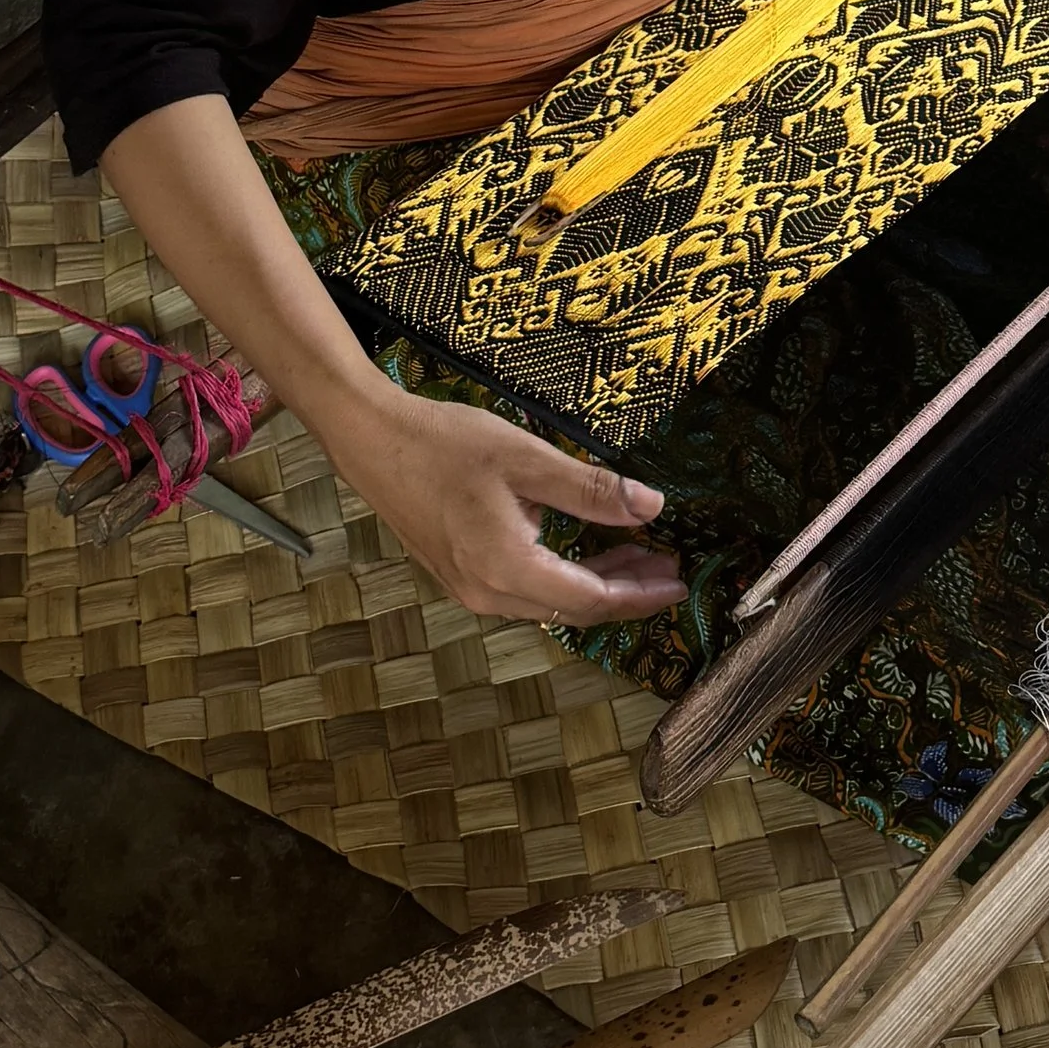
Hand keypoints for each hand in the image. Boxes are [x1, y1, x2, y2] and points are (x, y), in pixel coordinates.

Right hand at [322, 373, 683, 625]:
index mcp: (507, 568)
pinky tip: (581, 549)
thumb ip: (590, 488)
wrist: (370, 439)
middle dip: (625, 591)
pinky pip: (524, 591)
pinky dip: (563, 576)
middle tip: (666, 566)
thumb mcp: (527, 458)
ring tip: (635, 554)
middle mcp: (487, 594)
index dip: (639, 593)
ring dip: (595, 583)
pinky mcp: (459, 577)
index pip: (591, 599)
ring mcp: (469, 590)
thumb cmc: (444, 443)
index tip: (678, 581)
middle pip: (573, 608)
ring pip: (549, 602)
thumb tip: (651, 507)